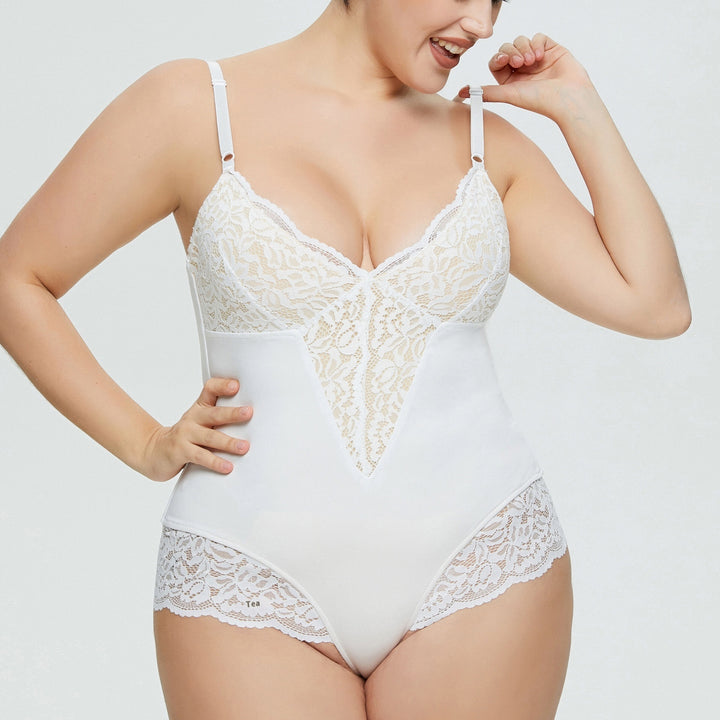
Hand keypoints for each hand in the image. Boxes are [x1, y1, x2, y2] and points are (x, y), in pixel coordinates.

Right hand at [141, 377, 251, 481]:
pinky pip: (200, 456)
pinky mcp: (180, 451)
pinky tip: (228, 467)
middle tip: (249, 413)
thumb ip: (220, 417)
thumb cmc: (187, 436)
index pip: (210, 389)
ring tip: (244, 447)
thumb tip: (254, 418)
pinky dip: (215, 462)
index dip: (222, 386)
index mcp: (200, 407)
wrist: (154, 451)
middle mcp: (192, 418)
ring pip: (209, 437)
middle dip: (232, 413)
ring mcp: (185, 434)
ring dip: (228, 442)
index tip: (236, 385)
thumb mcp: (200, 422)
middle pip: (214, 413)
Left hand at [455, 34, 596, 121]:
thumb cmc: (541, 101)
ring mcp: (536, 59)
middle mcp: (522, 70)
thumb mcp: (509, 95)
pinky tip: (540, 56)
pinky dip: (536, 43)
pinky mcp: (551, 49)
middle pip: (507, 49)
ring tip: (531, 61)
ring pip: (521, 41)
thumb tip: (463, 93)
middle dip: (512, 52)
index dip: (498, 58)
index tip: (503, 61)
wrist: (569, 98)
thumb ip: (486, 92)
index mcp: (510, 81)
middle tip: (520, 62)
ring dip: (523, 48)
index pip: (496, 62)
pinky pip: (537, 37)